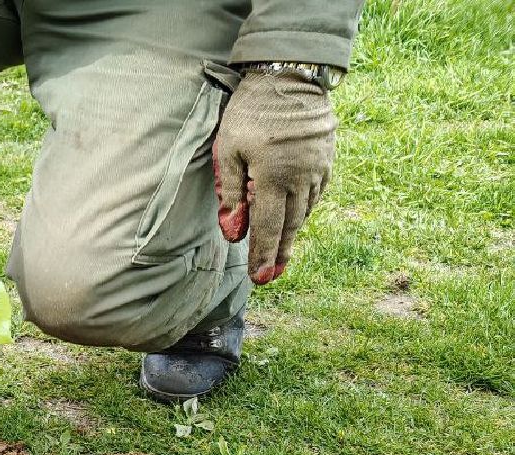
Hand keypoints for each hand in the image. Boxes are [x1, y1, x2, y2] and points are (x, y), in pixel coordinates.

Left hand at [215, 69, 336, 284]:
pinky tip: (295, 216)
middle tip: (271, 274)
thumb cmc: (251, 113)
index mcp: (273, 179)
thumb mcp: (229, 151)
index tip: (261, 278)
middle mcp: (300, 179)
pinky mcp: (326, 158)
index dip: (263, 255)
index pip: (268, 228)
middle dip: (279, 252)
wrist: (290, 76)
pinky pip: (315, 193)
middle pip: (289, 225)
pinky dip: (304, 208)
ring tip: (279, 250)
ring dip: (291, 231)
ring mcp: (317, 169)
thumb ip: (230, 194)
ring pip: (304, 211)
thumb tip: (233, 233)